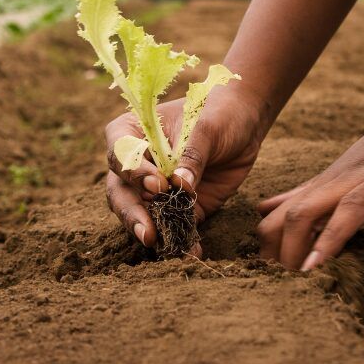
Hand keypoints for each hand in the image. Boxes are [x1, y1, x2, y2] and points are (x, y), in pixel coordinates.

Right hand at [104, 85, 266, 251]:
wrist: (244, 124)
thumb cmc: (219, 112)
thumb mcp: (207, 127)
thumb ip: (193, 154)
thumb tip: (180, 186)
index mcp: (134, 131)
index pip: (119, 152)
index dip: (132, 171)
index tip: (157, 183)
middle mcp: (137, 163)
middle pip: (120, 191)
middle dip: (131, 213)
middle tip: (148, 232)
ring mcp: (154, 189)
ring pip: (140, 214)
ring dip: (150, 230)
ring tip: (163, 245)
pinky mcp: (177, 207)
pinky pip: (172, 227)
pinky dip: (179, 241)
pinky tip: (190, 250)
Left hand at [256, 84, 363, 269]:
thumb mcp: (361, 170)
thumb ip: (323, 191)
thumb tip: (279, 207)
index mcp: (330, 181)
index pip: (277, 216)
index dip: (267, 251)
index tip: (271, 281)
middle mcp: (336, 180)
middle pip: (280, 218)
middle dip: (272, 258)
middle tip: (276, 291)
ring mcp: (359, 179)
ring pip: (305, 213)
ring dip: (292, 252)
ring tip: (289, 285)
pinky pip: (351, 210)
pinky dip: (331, 239)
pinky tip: (320, 265)